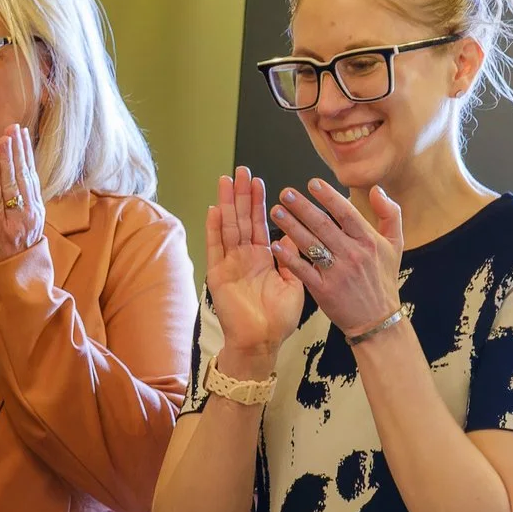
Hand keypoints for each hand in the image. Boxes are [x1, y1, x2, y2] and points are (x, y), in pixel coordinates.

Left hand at [0, 124, 44, 269]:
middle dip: (18, 151)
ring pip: (12, 185)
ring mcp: (17, 224)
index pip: (30, 177)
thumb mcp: (11, 231)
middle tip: (13, 128)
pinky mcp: (0, 233)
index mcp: (34, 212)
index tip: (21, 134)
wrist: (10, 289)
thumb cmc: (8, 260)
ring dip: (7, 160)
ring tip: (4, 139)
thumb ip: (4, 210)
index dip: (26, 154)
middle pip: (24, 176)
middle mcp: (30, 215)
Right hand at [204, 167, 305, 375]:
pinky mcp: (218, 275)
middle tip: (240, 170)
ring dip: (227, 204)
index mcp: (262, 258)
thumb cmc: (278, 318)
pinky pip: (216, 248)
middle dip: (241, 194)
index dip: (258, 202)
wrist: (262, 341)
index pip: (259, 223)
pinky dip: (214, 229)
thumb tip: (298, 234)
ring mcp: (229, 264)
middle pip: (241, 219)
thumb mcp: (294, 282)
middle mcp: (244, 257)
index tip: (258, 180)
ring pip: (228, 227)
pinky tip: (215, 209)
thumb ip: (294, 258)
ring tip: (227, 180)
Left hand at [270, 177, 402, 338]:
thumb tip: (377, 189)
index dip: (329, 197)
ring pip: (311, 245)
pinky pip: (302, 270)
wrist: (377, 319)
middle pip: (324, 226)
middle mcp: (353, 254)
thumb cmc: (382, 278)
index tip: (312, 183)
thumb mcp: (395, 244)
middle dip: (302, 207)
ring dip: (291, 227)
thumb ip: (390, 214)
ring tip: (275, 211)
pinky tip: (274, 245)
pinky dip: (288, 257)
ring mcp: (337, 272)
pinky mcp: (323, 290)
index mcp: (368, 240)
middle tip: (285, 193)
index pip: (346, 213)